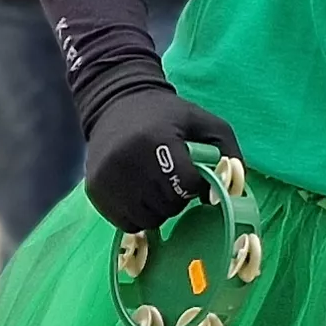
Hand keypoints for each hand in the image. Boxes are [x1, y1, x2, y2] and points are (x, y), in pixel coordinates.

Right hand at [84, 81, 242, 235]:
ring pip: (147, 219)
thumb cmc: (168, 116)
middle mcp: (127, 161)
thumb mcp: (205, 123)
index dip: (196, 185)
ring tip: (157, 187)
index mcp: (156, 140)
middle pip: (167, 205)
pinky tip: (141, 195)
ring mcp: (107, 178)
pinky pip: (125, 222)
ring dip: (159, 210)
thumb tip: (230, 194)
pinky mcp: (95, 190)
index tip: (192, 175)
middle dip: (178, 198)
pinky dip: (138, 215)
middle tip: (174, 180)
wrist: (116, 103)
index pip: (186, 185)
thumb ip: (228, 153)